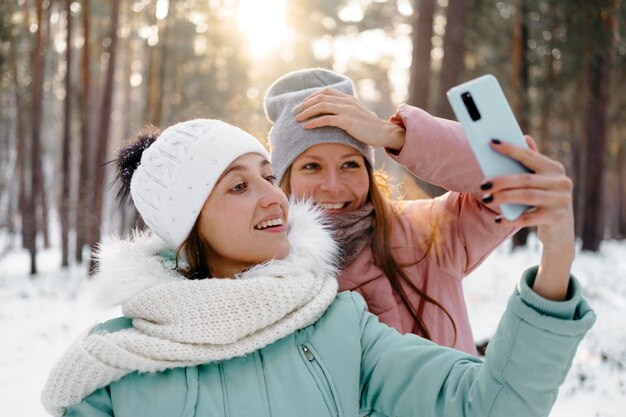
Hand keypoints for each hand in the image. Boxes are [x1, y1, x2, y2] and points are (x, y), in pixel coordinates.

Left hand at [293, 87, 405, 149]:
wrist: (384, 132)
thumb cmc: (370, 127)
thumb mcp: (358, 114)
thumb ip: (347, 111)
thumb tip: (337, 115)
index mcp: (348, 98)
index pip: (326, 91)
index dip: (312, 96)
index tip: (303, 104)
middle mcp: (346, 101)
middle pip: (320, 98)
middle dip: (305, 104)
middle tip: (295, 111)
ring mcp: (347, 110)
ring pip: (321, 106)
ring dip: (306, 112)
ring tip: (297, 118)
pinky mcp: (347, 121)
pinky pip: (326, 119)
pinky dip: (314, 122)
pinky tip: (306, 127)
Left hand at [481, 136, 574, 299]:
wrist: (560, 232)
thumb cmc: (543, 201)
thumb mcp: (541, 182)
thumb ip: (533, 162)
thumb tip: (525, 137)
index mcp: (555, 169)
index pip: (530, 156)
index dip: (511, 149)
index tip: (492, 143)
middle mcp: (561, 183)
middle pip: (525, 179)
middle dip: (501, 181)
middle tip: (483, 184)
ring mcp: (561, 201)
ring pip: (526, 196)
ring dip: (503, 197)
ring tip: (487, 199)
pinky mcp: (556, 218)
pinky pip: (529, 218)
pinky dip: (512, 219)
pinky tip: (498, 220)